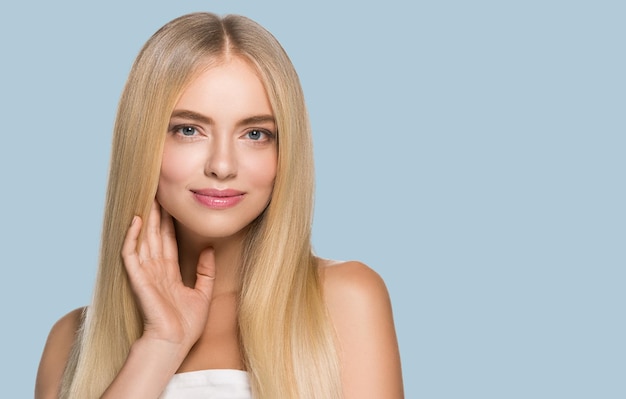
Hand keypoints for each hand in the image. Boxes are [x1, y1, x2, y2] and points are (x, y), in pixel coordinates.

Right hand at [121, 200, 214, 349]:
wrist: (174, 344)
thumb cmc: (187, 325)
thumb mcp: (203, 293)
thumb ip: (206, 271)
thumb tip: (210, 248)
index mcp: (170, 274)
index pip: (168, 242)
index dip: (168, 224)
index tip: (170, 204)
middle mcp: (156, 271)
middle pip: (155, 237)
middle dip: (156, 216)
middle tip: (156, 192)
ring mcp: (146, 274)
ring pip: (143, 240)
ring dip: (144, 220)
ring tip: (146, 198)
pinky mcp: (138, 279)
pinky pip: (131, 254)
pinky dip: (131, 237)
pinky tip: (135, 221)